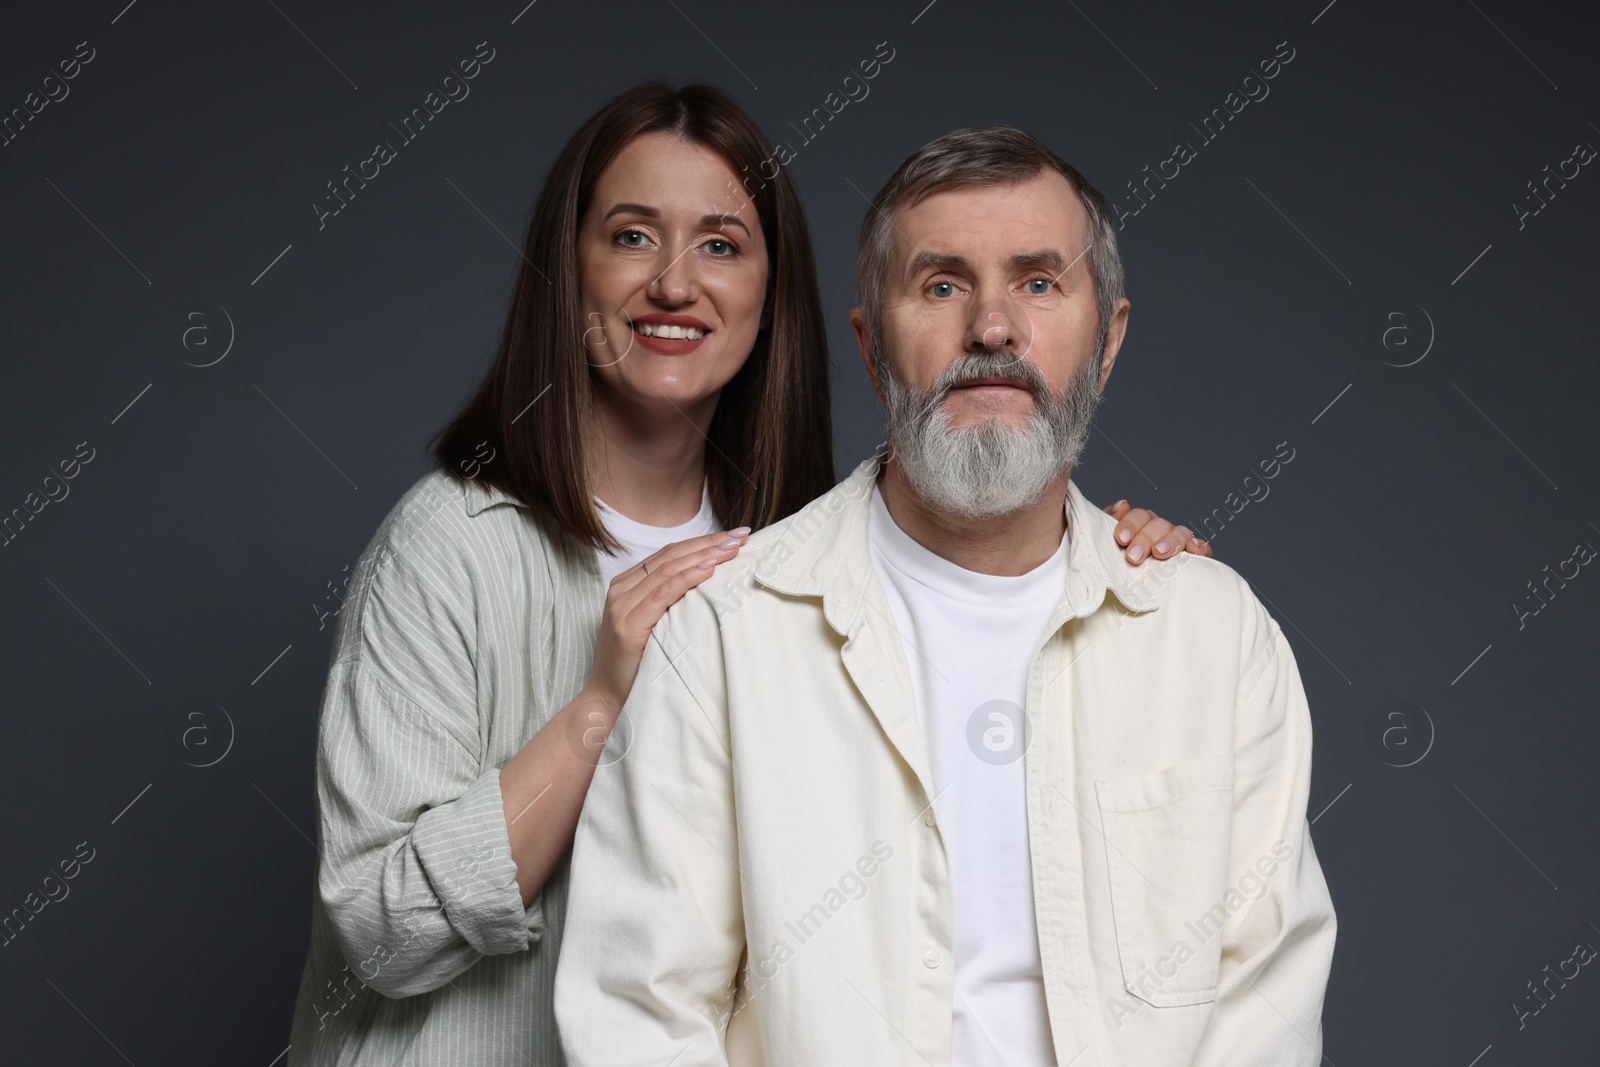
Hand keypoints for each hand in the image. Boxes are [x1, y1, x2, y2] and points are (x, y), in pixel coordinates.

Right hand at [585, 527, 750, 712]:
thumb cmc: (638, 665)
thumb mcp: (656, 625)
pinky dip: (688, 578)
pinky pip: (663, 593)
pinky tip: (710, 569)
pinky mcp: (627, 624)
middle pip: (671, 556)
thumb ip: (672, 602)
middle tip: (741, 536)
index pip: (670, 554)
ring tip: (733, 548)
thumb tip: (714, 585)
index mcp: (627, 585)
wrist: (608, 699)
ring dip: (705, 555)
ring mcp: (622, 605)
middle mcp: (622, 589)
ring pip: (669, 569)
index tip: (734, 536)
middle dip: (709, 543)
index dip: (702, 542)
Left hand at [1102, 500, 1211, 563]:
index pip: (1139, 516)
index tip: (1122, 539)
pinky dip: (1200, 546)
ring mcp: (1179, 542)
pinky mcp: (1196, 557)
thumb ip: (1111, 523)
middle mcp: (1161, 531)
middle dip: (1145, 538)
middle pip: (1158, 524)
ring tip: (1159, 553)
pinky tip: (1192, 548)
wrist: (1140, 593)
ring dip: (1170, 541)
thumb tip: (1121, 505)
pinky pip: (1203, 548)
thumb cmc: (1121, 565)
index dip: (1130, 524)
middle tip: (1134, 556)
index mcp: (1141, 525)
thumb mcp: (1111, 545)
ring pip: (1179, 533)